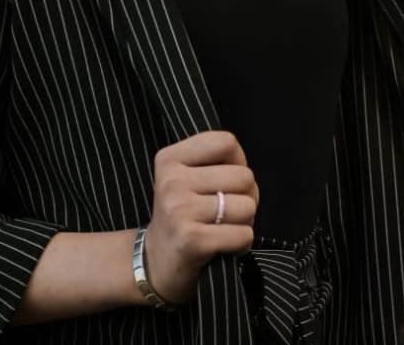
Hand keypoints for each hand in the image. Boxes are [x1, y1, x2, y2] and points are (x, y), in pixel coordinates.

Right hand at [144, 130, 258, 305]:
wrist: (156, 263)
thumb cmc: (182, 215)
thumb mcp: (186, 177)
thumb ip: (215, 163)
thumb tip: (246, 175)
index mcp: (170, 158)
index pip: (226, 142)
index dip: (238, 162)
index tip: (225, 180)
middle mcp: (171, 180)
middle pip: (243, 176)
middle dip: (246, 196)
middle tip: (226, 210)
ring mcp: (180, 210)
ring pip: (247, 206)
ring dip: (244, 222)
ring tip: (223, 227)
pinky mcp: (192, 240)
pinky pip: (243, 234)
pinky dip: (241, 243)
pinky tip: (222, 245)